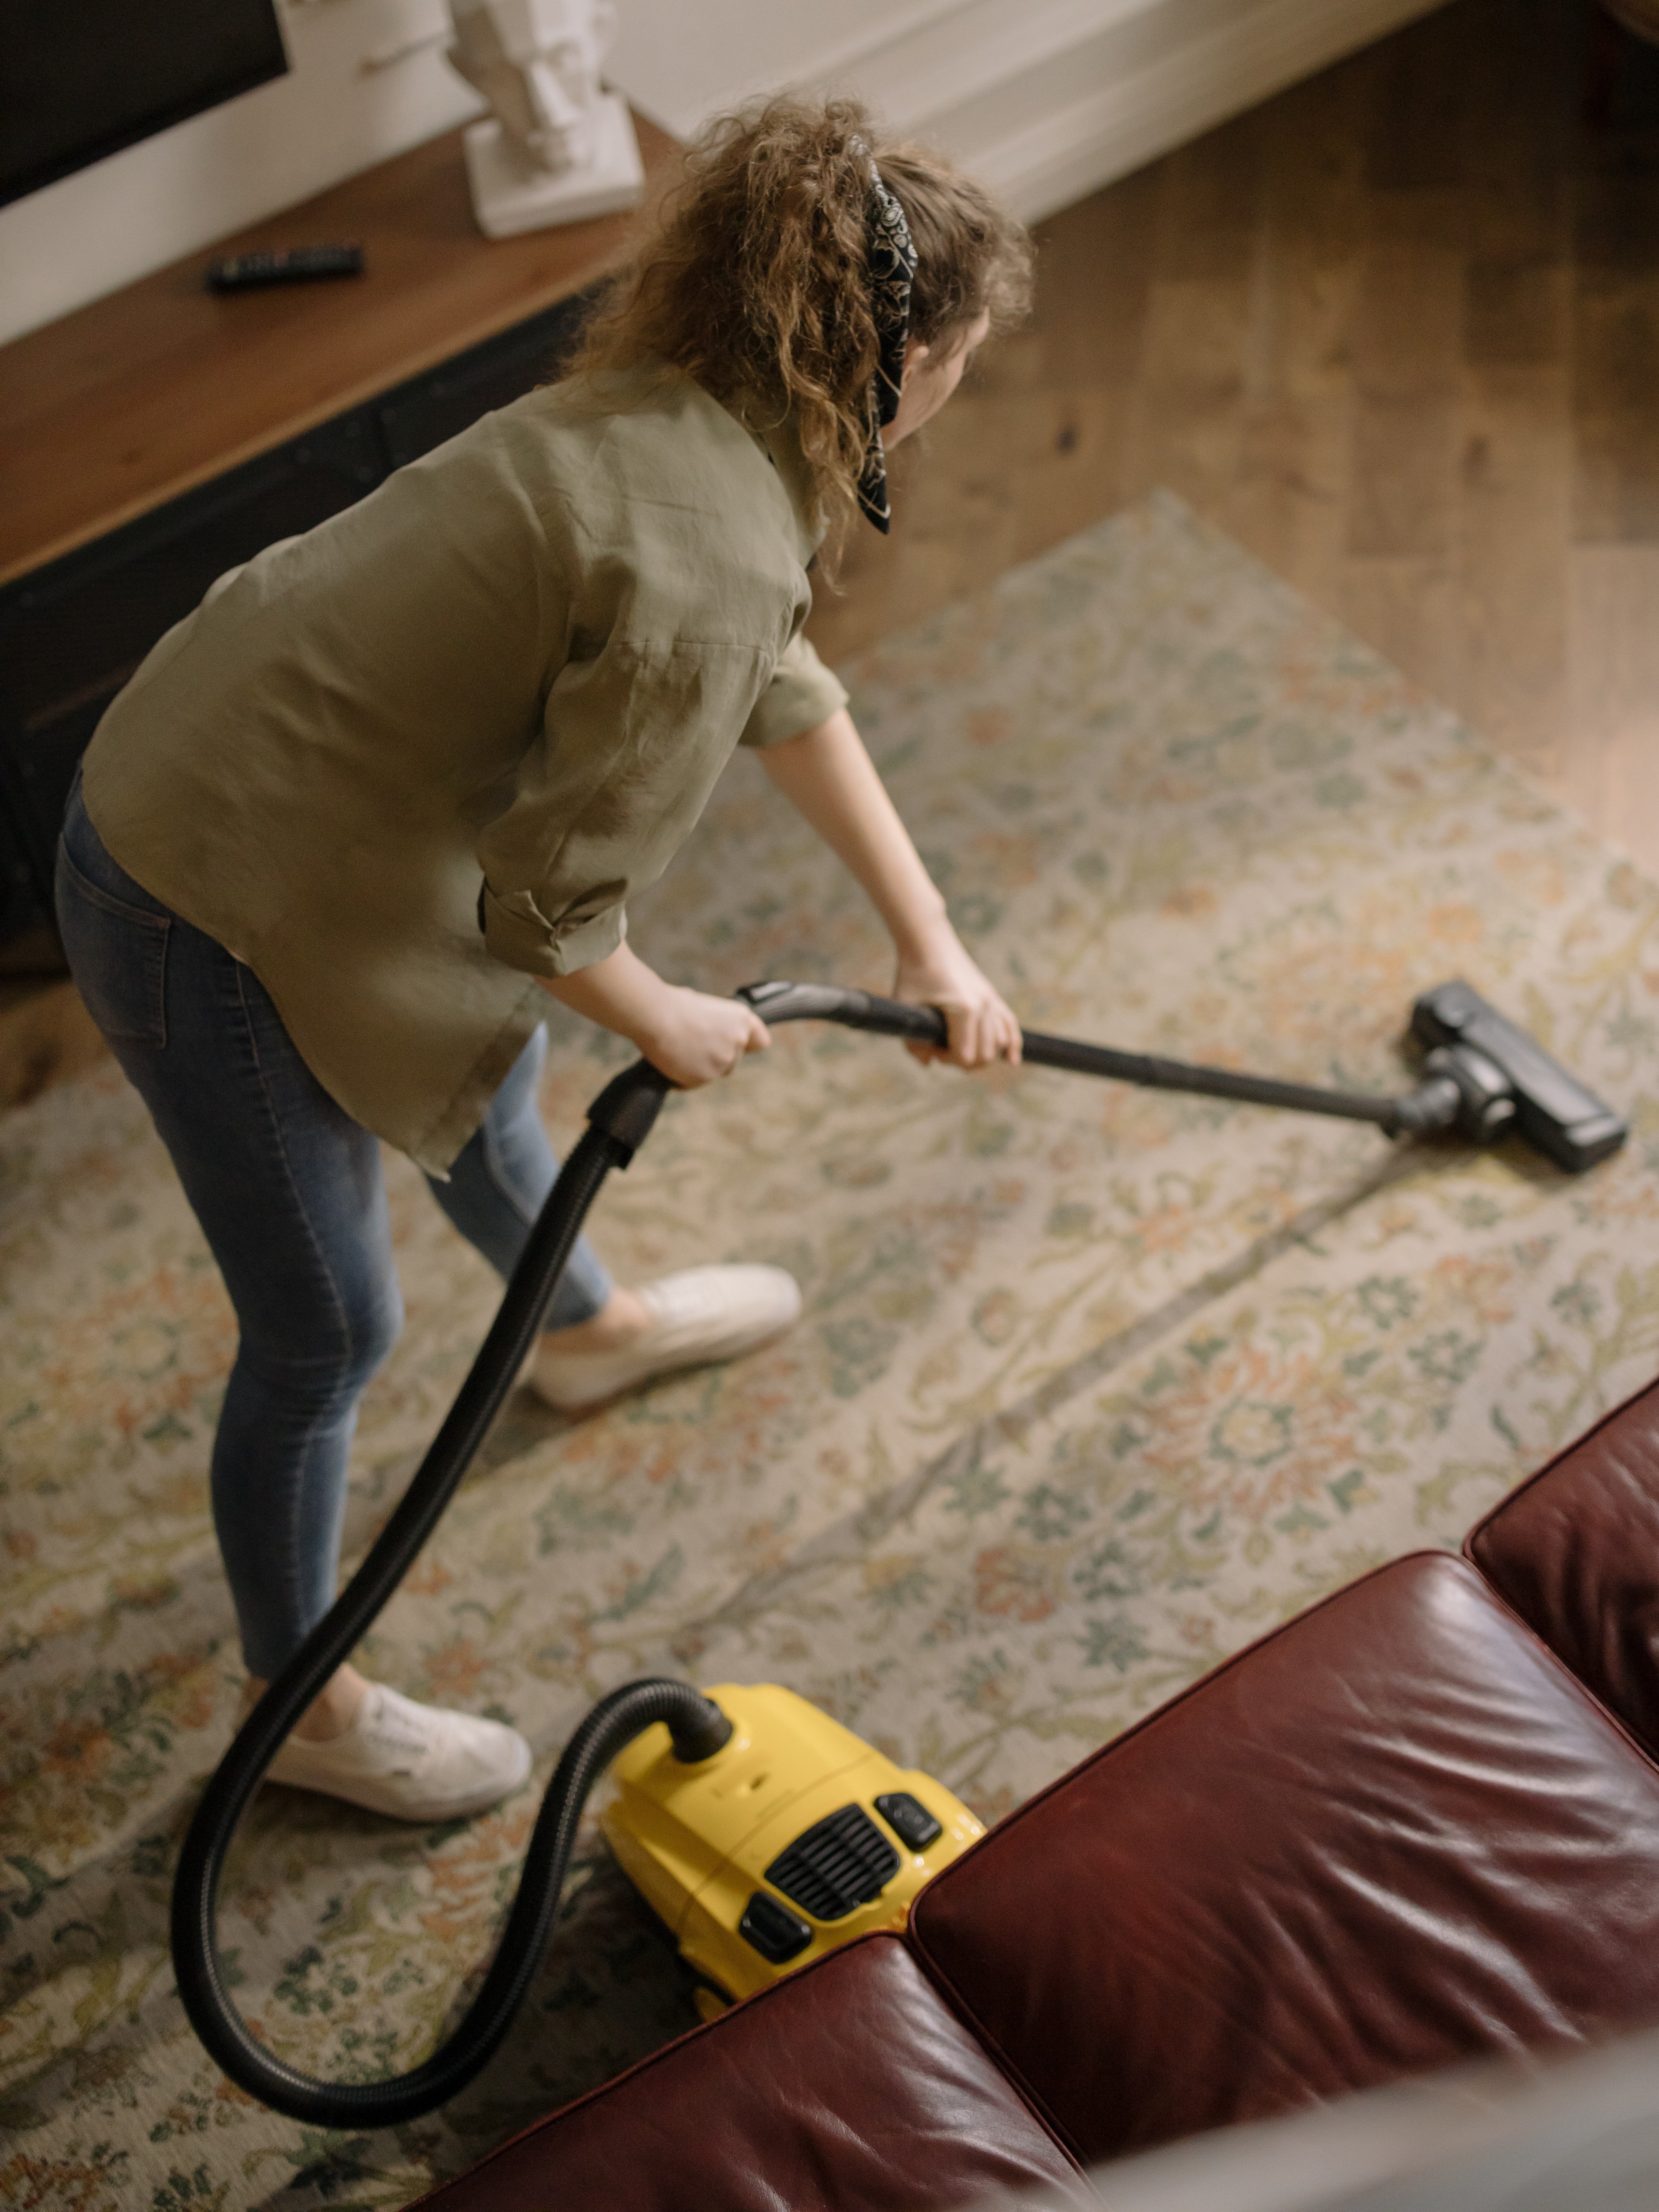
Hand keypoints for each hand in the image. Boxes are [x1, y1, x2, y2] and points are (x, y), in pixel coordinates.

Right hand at [635, 984, 770, 1087]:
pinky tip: (669, 1061)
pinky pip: (693, 1082)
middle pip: (732, 1060)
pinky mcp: (706, 1078)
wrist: (656, 1017)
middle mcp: (738, 1041)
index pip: (760, 1040)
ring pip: (713, 1073)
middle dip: (714, 1057)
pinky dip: (681, 1077)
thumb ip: (717, 1023)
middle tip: (690, 1044)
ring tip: (676, 1049)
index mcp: (741, 1019)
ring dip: (697, 1067)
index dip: (748, 1044)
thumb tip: (707, 1034)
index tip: (734, 1045)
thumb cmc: (673, 1005)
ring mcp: (723, 1062)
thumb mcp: (704, 1006)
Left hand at [893, 932, 1021, 1069]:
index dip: (945, 1059)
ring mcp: (991, 1000)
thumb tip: (927, 1064)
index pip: (964, 1056)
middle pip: (984, 1055)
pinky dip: (1012, 1044)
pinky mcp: (993, 995)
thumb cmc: (913, 974)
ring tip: (959, 1048)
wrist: (927, 942)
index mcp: (964, 1009)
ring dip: (981, 1054)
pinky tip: (1012, 1060)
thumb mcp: (906, 1009)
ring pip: (999, 1044)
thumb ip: (912, 1042)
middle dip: (963, 1061)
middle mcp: (984, 1006)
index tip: (929, 1048)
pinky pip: (1010, 1024)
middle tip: (940, 1049)